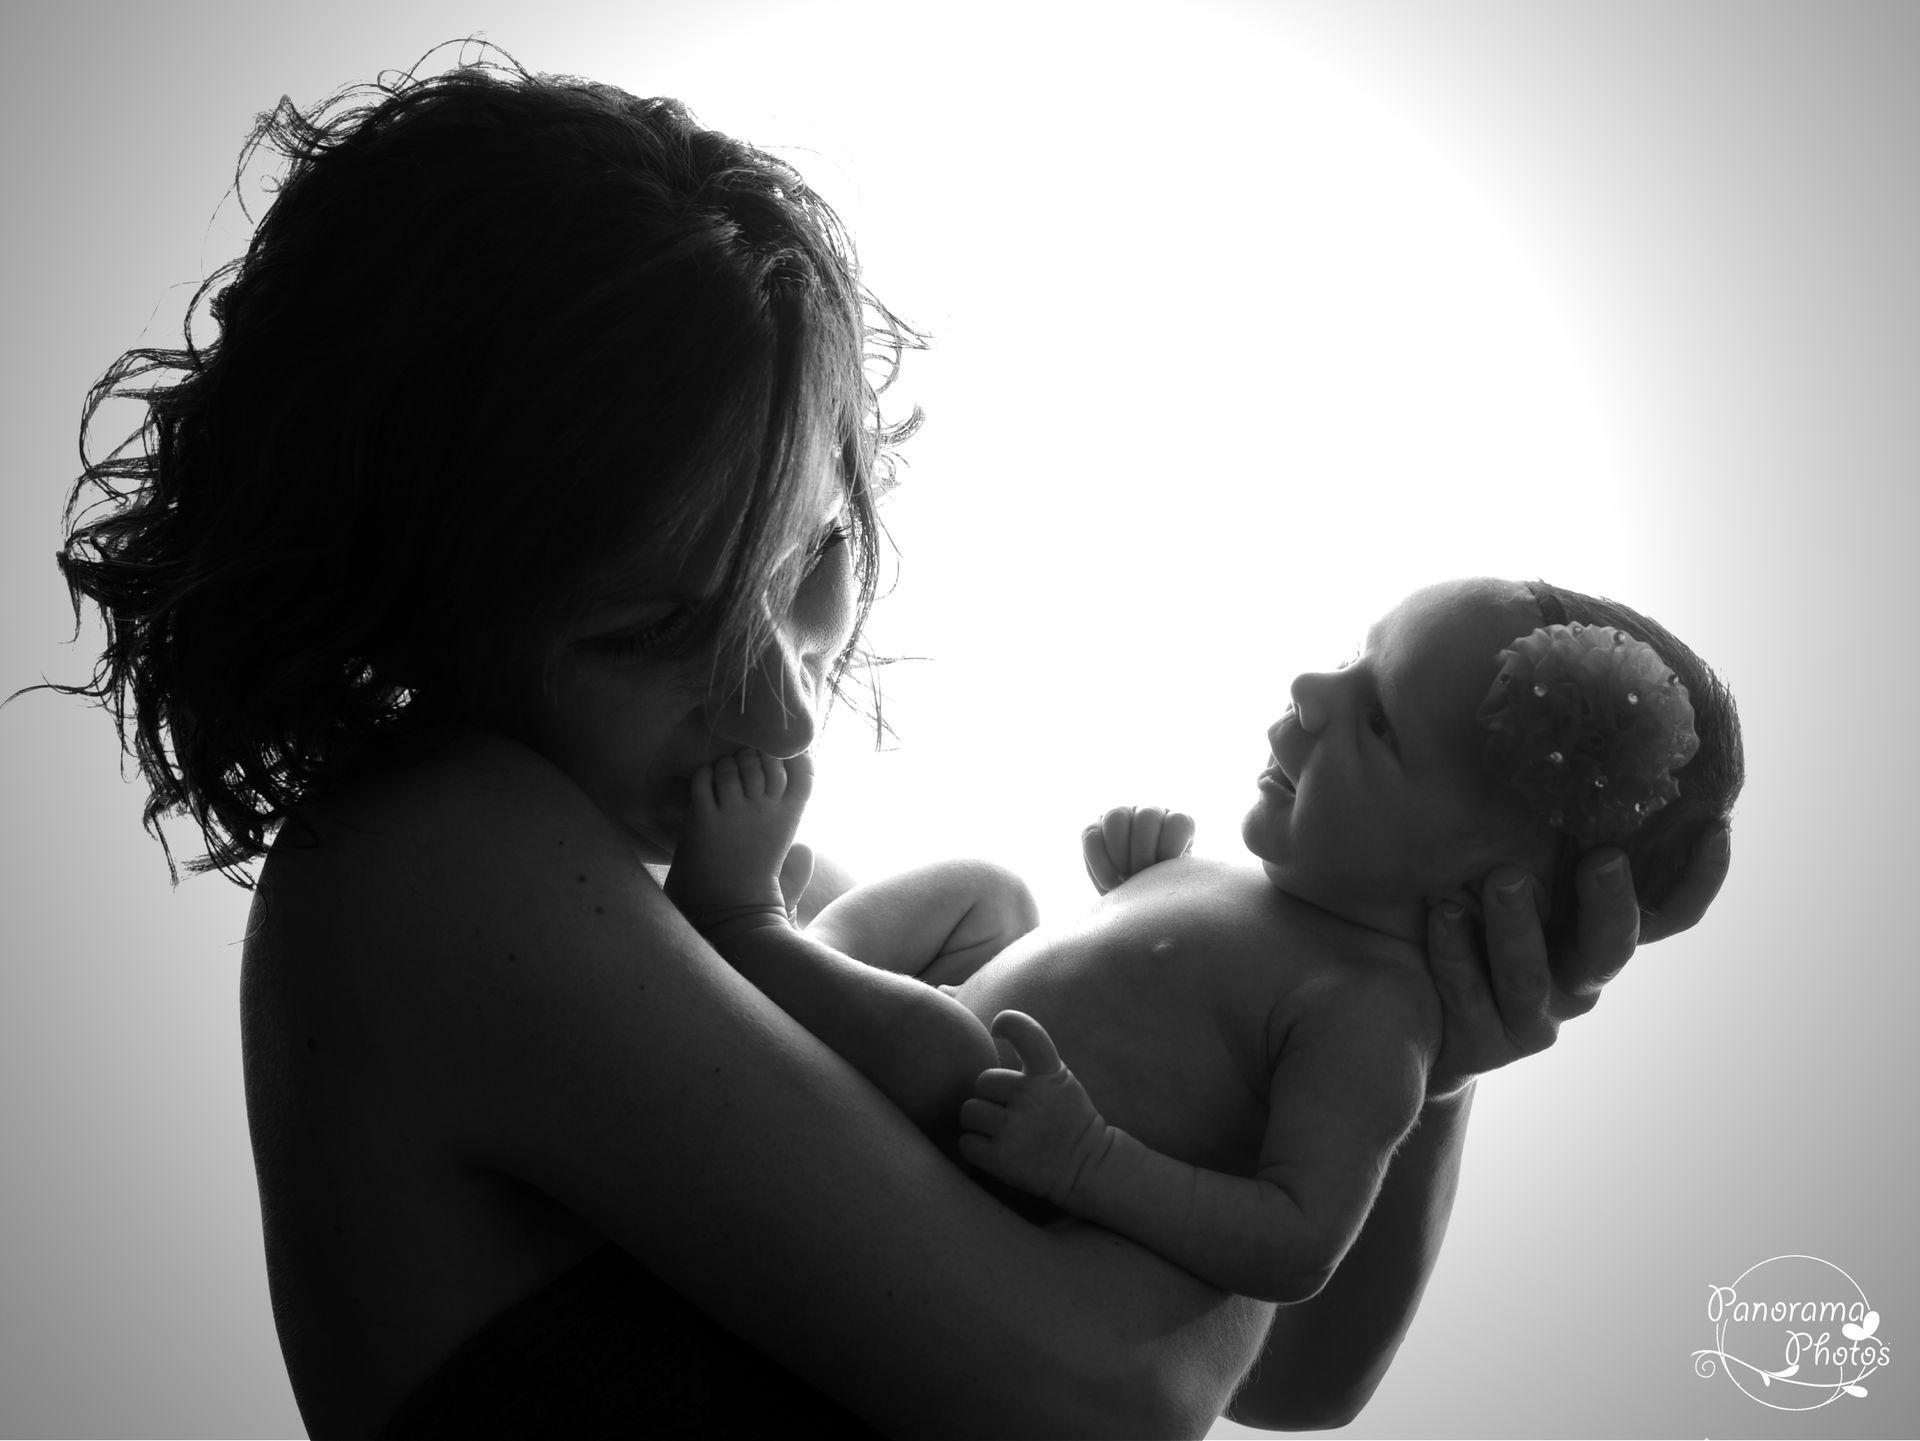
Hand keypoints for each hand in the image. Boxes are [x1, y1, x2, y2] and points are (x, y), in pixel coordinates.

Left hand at [664, 749, 812, 921]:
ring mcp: (735, 812)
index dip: (789, 755)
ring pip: (732, 764)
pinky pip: (704, 777)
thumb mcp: (787, 843)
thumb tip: (802, 803)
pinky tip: (705, 787)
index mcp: (790, 815)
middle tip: (742, 768)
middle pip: (764, 757)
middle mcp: (765, 809)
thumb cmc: (759, 876)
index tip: (777, 759)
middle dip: (751, 756)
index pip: (802, 768)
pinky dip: (704, 775)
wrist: (731, 908)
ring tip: (721, 779)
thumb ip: (794, 818)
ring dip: (725, 766)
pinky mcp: (704, 819)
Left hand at [958, 1011, 1108, 1206]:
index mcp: (1049, 1073)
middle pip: (982, 1082)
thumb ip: (1028, 1053)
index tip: (997, 1029)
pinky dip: (976, 1148)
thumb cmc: (1062, 1114)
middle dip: (990, 1097)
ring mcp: (1017, 1129)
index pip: (1026, 1032)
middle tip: (1010, 1111)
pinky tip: (997, 1149)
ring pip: (968, 1113)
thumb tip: (965, 1008)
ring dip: (979, 1123)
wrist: (1086, 1165)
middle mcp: (1032, 1097)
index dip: (1008, 1023)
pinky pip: (966, 1143)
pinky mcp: (1003, 1160)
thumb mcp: (1057, 1076)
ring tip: (1002, 1131)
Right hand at [1082, 806, 1194, 894]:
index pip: (1177, 821)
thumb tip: (1159, 875)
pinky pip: (1091, 835)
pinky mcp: (1095, 828)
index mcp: (1178, 825)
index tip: (1165, 875)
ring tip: (1123, 881)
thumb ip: (1172, 875)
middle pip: (1146, 816)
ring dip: (1119, 854)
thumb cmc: (1162, 895)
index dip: (1170, 848)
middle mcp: (1151, 812)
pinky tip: (1109, 884)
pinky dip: (1098, 862)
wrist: (1136, 903)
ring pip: (1115, 818)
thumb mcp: (1174, 885)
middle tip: (1141, 879)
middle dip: (1143, 853)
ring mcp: (1122, 816)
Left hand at [1424, 823, 1731, 1098]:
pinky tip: (1442, 913)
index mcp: (1590, 923)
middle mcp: (1573, 970)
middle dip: (1612, 904)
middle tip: (1603, 859)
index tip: (1715, 825)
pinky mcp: (1482, 1040)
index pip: (1666, 908)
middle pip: (1613, 947)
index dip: (1698, 875)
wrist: (1395, 1000)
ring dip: (1521, 928)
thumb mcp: (1491, 849)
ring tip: (1500, 880)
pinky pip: (1474, 998)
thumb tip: (1548, 704)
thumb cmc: (1453, 899)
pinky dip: (1459, 956)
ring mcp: (1531, 1011)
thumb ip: (1523, 800)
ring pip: (1537, 977)